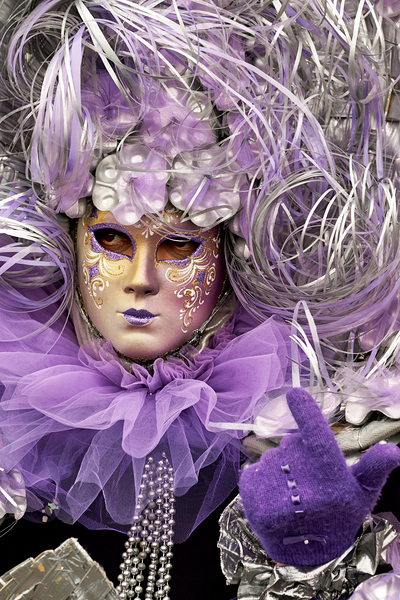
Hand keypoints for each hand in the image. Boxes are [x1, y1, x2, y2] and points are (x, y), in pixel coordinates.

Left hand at [239, 388, 399, 565]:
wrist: (308, 553)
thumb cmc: (338, 516)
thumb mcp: (362, 494)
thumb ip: (374, 468)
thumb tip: (393, 450)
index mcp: (328, 474)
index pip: (315, 433)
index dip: (305, 411)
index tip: (295, 394)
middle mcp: (300, 479)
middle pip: (292, 444)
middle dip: (298, 454)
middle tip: (309, 480)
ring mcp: (273, 487)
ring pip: (273, 457)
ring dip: (281, 468)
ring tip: (294, 494)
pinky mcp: (251, 494)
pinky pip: (255, 471)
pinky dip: (264, 478)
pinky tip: (276, 496)